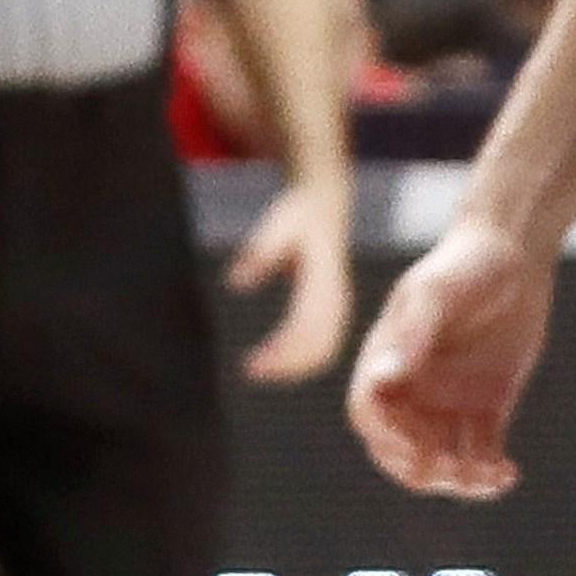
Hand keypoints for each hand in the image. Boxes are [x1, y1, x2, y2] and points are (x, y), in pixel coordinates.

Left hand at [228, 171, 357, 384]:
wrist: (325, 205)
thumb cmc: (298, 216)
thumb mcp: (277, 226)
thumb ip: (259, 253)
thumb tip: (235, 281)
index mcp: (325, 281)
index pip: (306, 328)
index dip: (282, 351)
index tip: (254, 363)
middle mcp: (336, 298)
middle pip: (319, 347)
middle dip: (288, 366)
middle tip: (252, 371)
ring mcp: (339, 306)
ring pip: (324, 351)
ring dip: (295, 368)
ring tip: (259, 370)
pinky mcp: (334, 310)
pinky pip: (324, 345)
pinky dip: (302, 361)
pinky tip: (274, 363)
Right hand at [346, 217, 551, 495]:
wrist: (516, 251)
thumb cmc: (467, 263)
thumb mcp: (438, 293)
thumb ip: (413, 334)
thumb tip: (385, 378)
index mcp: (388, 359)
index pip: (370, 415)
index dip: (387, 440)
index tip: (420, 452)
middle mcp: (413, 386)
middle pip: (401, 450)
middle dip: (423, 471)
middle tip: (458, 473)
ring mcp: (449, 399)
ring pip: (440, 460)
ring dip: (459, 480)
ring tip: (492, 477)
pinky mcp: (486, 406)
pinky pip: (480, 454)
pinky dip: (490, 473)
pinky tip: (509, 473)